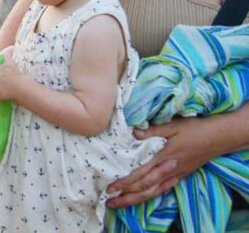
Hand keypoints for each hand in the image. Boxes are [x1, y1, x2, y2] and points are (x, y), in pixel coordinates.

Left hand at [106, 117, 221, 207]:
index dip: (125, 182)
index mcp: (164, 156)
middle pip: (144, 186)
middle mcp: (168, 168)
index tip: (111, 187)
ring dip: (136, 198)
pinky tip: (144, 196)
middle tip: (109, 199)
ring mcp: (176, 173)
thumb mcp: (172, 125)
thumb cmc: (194, 128)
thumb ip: (152, 131)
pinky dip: (153, 194)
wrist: (218, 137)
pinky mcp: (182, 174)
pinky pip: (165, 188)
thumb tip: (133, 133)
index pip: (141, 173)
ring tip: (121, 202)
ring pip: (154, 190)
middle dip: (126, 194)